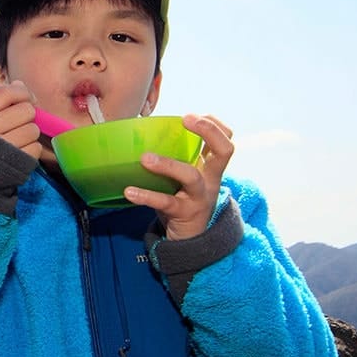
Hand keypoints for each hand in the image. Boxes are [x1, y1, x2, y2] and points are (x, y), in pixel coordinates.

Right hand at [0, 79, 42, 159]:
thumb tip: (20, 85)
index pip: (8, 92)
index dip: (23, 93)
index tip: (26, 100)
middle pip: (26, 110)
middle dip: (27, 116)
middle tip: (19, 124)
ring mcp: (0, 148)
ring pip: (33, 130)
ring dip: (29, 134)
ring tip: (17, 139)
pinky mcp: (13, 163)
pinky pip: (35, 148)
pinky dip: (31, 149)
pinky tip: (18, 152)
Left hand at [122, 114, 234, 240]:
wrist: (189, 242)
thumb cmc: (182, 201)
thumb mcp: (186, 179)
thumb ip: (178, 159)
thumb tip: (146, 133)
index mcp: (211, 169)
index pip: (226, 141)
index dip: (215, 125)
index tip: (193, 115)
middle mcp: (211, 180)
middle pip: (224, 152)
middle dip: (209, 132)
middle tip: (186, 119)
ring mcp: (199, 197)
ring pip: (190, 176)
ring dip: (168, 164)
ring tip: (145, 158)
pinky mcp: (183, 213)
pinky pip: (165, 202)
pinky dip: (146, 196)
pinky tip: (129, 191)